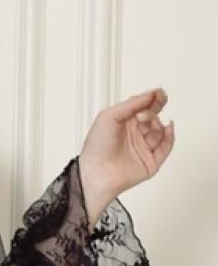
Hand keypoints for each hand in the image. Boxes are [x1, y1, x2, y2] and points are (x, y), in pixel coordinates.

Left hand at [79, 87, 174, 207]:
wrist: (96, 173)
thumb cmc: (96, 147)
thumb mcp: (109, 116)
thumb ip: (131, 104)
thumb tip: (148, 95)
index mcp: (122, 124)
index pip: (141, 107)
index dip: (151, 99)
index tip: (158, 92)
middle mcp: (133, 135)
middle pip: (152, 117)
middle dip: (157, 107)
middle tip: (161, 99)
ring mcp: (142, 148)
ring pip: (159, 131)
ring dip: (156, 123)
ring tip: (148, 121)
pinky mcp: (151, 162)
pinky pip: (166, 147)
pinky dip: (169, 137)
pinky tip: (168, 128)